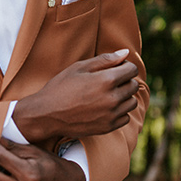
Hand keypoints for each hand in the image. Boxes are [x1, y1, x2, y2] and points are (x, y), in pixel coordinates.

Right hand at [13, 49, 138, 143]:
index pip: (131, 70)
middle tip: (108, 80)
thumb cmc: (61, 87)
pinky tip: (105, 107)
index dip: (125, 66)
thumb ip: (105, 59)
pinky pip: (125, 117)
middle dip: (125, 80)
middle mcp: (113, 98)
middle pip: (133, 85)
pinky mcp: (108, 127)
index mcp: (106, 80)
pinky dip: (120, 111)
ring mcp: (111, 115)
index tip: (116, 67)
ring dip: (124, 96)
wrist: (47, 114)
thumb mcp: (79, 68)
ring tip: (107, 93)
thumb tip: (125, 53)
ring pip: (132, 102)